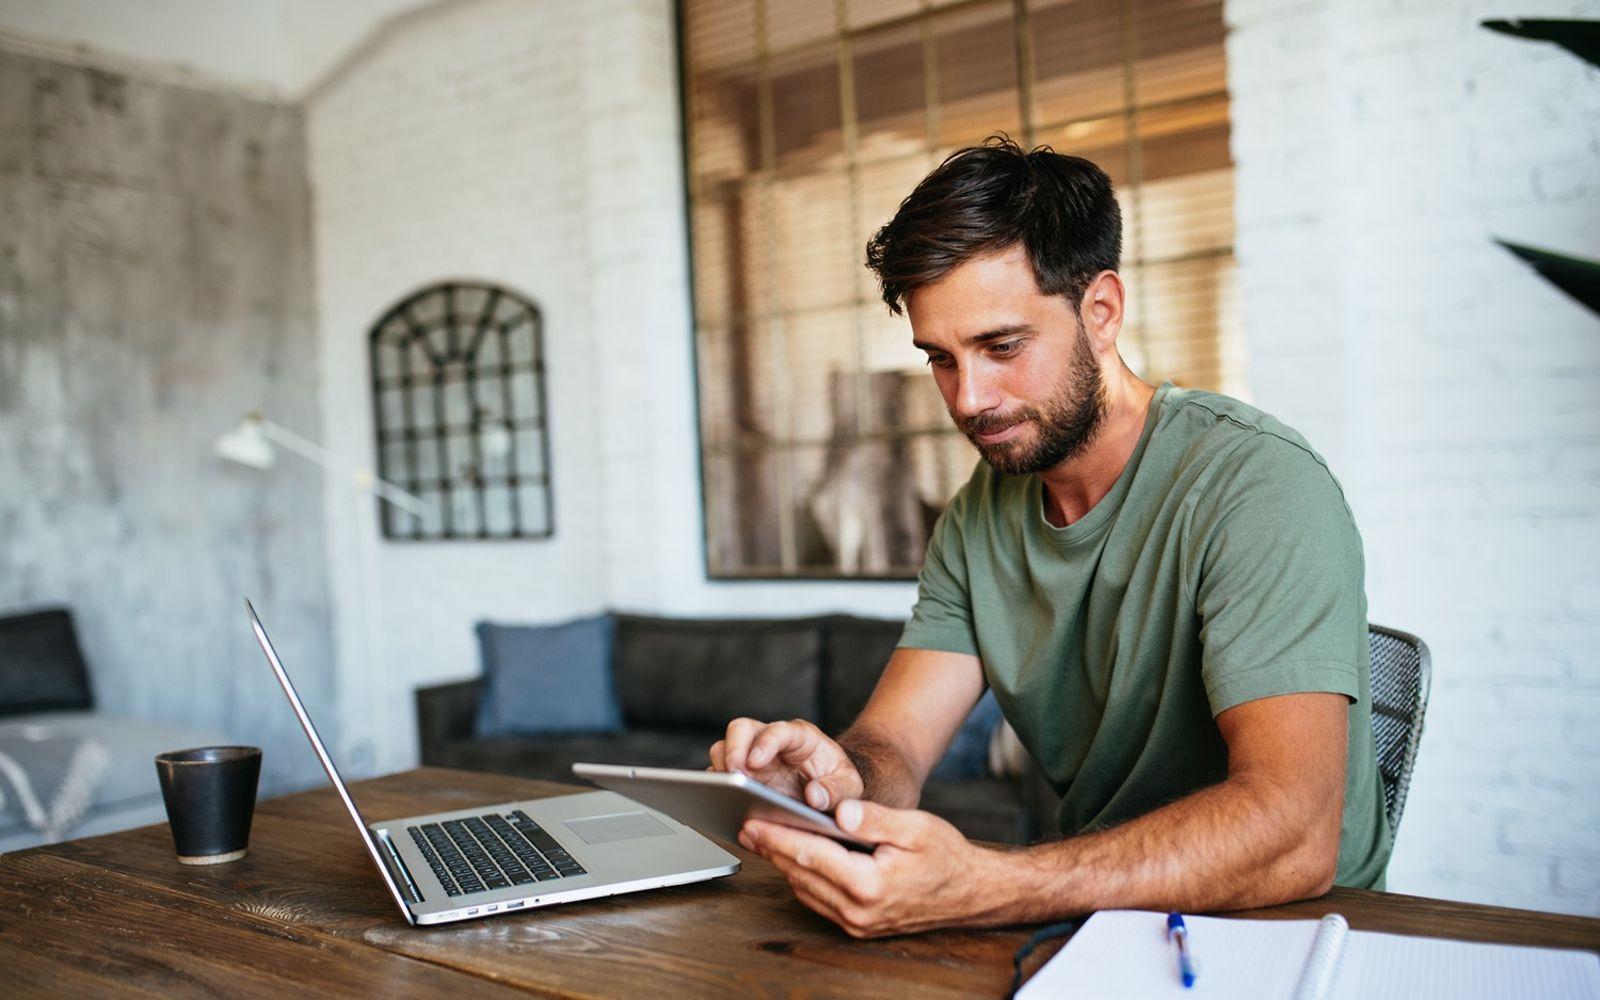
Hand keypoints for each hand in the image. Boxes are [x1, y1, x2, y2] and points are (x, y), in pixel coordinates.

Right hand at [709, 717, 863, 810]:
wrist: (829, 790)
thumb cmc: (837, 782)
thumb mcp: (849, 786)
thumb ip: (837, 790)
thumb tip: (815, 797)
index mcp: (800, 737)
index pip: (779, 730)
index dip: (765, 743)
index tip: (755, 761)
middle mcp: (770, 742)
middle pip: (741, 730)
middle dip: (733, 750)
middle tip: (733, 776)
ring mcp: (751, 758)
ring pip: (723, 749)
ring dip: (721, 770)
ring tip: (725, 794)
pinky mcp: (740, 777)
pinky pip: (720, 776)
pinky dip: (717, 789)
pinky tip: (723, 807)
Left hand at [739, 799, 998, 937]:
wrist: (970, 893)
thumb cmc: (946, 856)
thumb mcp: (915, 827)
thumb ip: (873, 818)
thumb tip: (839, 809)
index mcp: (869, 883)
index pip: (810, 855)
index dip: (778, 836)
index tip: (753, 820)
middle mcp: (858, 910)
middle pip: (801, 874)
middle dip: (772, 849)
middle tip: (746, 826)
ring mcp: (857, 923)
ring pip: (806, 890)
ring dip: (784, 864)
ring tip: (762, 838)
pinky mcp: (859, 926)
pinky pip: (820, 901)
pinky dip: (802, 878)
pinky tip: (793, 859)